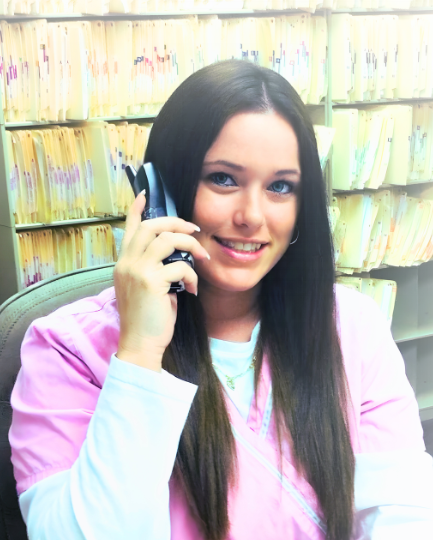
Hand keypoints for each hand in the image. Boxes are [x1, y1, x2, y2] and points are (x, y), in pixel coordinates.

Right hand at [113, 191, 209, 371]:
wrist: (140, 345)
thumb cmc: (147, 319)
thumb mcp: (146, 288)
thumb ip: (154, 268)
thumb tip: (176, 256)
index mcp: (124, 264)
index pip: (129, 229)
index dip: (137, 209)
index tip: (146, 194)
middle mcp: (127, 263)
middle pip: (151, 226)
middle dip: (176, 222)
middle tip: (193, 229)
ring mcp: (137, 270)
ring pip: (168, 239)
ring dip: (191, 245)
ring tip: (202, 258)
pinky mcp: (151, 281)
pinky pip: (180, 267)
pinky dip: (192, 276)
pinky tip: (194, 291)